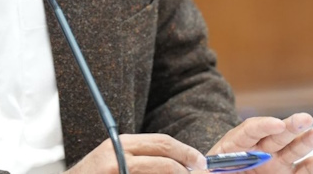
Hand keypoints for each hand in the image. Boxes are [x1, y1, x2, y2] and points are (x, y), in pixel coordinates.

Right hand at [68, 133, 206, 173]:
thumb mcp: (113, 158)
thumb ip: (140, 156)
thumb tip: (177, 162)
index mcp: (122, 143)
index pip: (162, 142)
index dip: (185, 151)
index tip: (200, 160)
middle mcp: (119, 156)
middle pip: (164, 158)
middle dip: (187, 167)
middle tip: (200, 172)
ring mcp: (118, 171)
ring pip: (158, 171)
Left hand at [208, 113, 312, 173]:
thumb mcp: (207, 172)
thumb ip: (210, 170)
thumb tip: (203, 171)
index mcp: (235, 145)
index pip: (249, 131)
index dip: (262, 126)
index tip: (275, 124)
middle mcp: (258, 151)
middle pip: (274, 136)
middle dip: (289, 127)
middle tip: (304, 119)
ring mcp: (275, 163)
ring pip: (293, 150)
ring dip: (307, 141)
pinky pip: (304, 171)